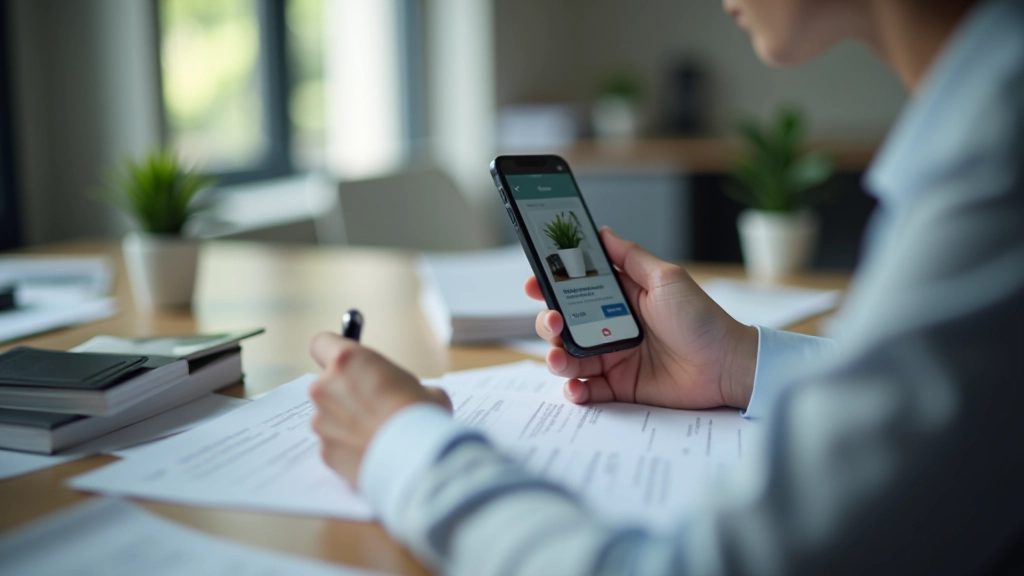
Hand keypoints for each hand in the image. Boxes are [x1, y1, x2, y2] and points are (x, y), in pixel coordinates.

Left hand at [308, 332, 451, 485]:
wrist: (417, 459)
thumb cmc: (421, 415)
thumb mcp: (423, 387)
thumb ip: (399, 385)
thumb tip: (405, 396)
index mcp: (347, 361)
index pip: (321, 343)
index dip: (334, 353)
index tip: (349, 365)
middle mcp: (325, 387)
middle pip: (327, 384)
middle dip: (345, 394)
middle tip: (375, 406)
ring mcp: (321, 421)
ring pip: (330, 416)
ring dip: (347, 422)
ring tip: (378, 434)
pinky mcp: (325, 451)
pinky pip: (334, 444)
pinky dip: (349, 447)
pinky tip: (373, 452)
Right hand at [528, 227, 757, 409]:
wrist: (727, 365)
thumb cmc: (702, 319)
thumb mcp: (665, 278)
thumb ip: (631, 257)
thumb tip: (602, 232)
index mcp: (619, 298)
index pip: (575, 289)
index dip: (550, 286)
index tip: (534, 283)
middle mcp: (611, 327)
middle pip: (564, 324)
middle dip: (547, 322)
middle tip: (552, 321)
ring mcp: (614, 358)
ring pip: (569, 357)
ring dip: (555, 357)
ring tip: (560, 357)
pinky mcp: (620, 387)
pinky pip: (587, 389)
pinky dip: (574, 390)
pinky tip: (575, 387)